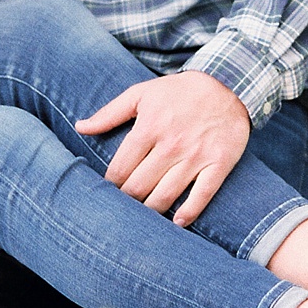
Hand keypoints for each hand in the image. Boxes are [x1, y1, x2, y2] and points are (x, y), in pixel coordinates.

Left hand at [76, 71, 251, 226]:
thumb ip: (109, 113)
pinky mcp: (219, 164)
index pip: (119, 169)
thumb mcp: (141, 94)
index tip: (106, 193)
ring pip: (165, 196)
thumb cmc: (178, 91)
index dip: (109, 186)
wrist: (227, 85)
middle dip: (126, 201)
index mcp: (148, 128)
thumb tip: (80, 127)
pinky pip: (202, 196)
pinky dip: (188, 213)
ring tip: (143, 218)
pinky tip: (177, 222)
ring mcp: (196, 156)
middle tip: (122, 209)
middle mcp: (171, 145)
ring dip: (150, 212)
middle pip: (139, 187)